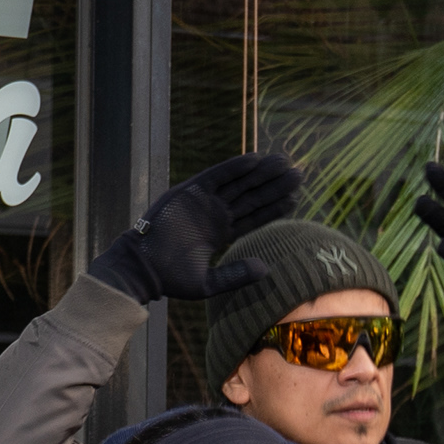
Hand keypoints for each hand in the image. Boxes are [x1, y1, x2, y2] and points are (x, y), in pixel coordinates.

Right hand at [90, 153, 301, 302]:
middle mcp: (215, 214)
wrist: (144, 267)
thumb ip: (237, 274)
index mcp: (221, 233)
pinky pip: (218, 175)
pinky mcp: (191, 190)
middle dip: (274, 186)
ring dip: (261, 172)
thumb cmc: (172, 278)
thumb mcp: (209, 282)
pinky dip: (235, 167)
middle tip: (299, 175)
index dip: (274, 208)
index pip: (254, 217)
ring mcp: (204, 201)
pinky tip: (256, 160)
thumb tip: (267, 269)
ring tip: (284, 163)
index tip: (296, 198)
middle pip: (251, 196)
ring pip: (239, 183)